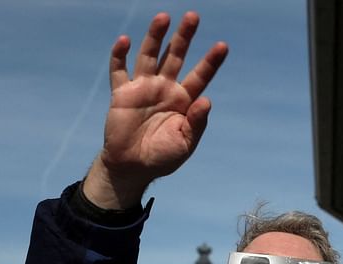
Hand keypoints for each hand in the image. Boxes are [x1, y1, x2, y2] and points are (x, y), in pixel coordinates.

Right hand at [82, 11, 228, 208]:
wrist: (132, 167)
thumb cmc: (162, 156)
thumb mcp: (185, 143)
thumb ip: (196, 123)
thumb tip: (206, 101)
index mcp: (184, 100)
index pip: (200, 75)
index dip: (211, 61)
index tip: (223, 46)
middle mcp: (165, 88)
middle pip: (176, 56)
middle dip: (184, 37)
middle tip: (193, 16)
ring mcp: (143, 88)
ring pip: (150, 56)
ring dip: (156, 37)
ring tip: (163, 17)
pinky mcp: (122, 94)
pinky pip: (119, 71)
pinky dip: (119, 55)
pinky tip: (124, 40)